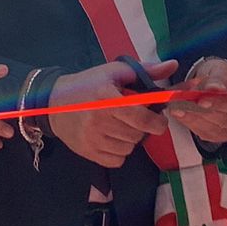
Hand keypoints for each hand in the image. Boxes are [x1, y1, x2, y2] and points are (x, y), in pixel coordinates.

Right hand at [49, 59, 176, 168]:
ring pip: (129, 148)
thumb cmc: (88, 85)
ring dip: (131, 139)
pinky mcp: (88, 152)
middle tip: (134, 118)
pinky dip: (119, 152)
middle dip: (142, 128)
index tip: (158, 119)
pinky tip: (111, 138)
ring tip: (120, 126)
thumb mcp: (114, 71)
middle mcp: (98, 120)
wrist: (53, 103)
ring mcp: (92, 139)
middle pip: (137, 135)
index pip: (141, 118)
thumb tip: (173, 65)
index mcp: (107, 97)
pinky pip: (117, 160)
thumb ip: (146, 70)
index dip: (157, 122)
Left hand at [164, 58, 226, 143]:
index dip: (220, 104)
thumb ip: (218, 79)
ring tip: (177, 106)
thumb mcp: (222, 70)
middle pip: (225, 120)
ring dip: (193, 118)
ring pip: (213, 129)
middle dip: (202, 111)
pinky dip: (191, 123)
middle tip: (181, 102)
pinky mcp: (220, 136)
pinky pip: (205, 133)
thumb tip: (214, 89)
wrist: (216, 83)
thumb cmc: (223, 75)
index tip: (202, 100)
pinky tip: (181, 113)